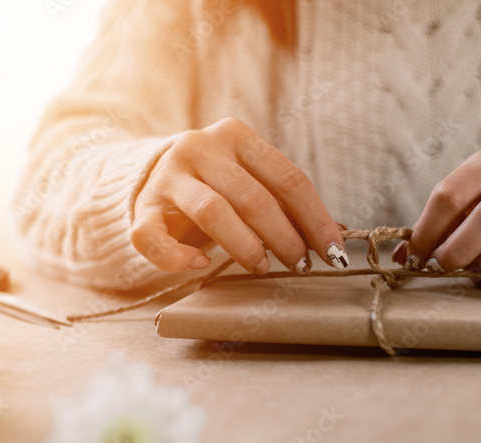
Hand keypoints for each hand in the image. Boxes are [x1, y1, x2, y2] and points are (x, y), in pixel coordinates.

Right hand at [131, 117, 346, 274]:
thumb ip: (289, 205)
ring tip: (263, 267)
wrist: (155, 180)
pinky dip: (179, 258)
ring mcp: (168, 177)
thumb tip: (338, 236)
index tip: (334, 252)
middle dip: (284, 238)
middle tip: (300, 264)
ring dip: (245, 247)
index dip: (316, 219)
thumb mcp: (254, 183)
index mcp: (237, 136)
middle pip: (253, 197)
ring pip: (212, 212)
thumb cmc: (218, 186)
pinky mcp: (141, 208)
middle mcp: (200, 147)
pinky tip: (202, 264)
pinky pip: (155, 238)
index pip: (289, 179)